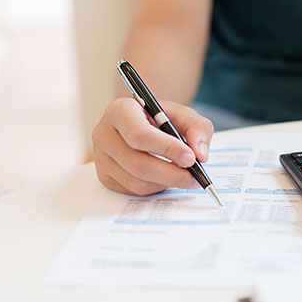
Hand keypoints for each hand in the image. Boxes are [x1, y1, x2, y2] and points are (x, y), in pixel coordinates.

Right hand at [92, 97, 214, 195]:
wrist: (141, 124)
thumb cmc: (160, 118)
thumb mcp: (182, 114)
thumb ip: (197, 128)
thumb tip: (200, 155)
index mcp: (119, 111)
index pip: (139, 135)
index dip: (166, 149)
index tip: (190, 158)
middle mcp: (104, 134)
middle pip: (137, 163)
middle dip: (171, 174)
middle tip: (195, 177)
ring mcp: (101, 158)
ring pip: (137, 181)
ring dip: (166, 183)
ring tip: (184, 176)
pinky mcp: (105, 177)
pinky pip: (134, 190)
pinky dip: (156, 187)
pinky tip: (166, 177)